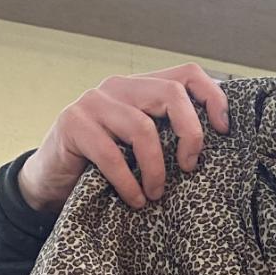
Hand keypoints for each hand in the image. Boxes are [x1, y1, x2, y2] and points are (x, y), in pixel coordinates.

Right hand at [19, 63, 229, 213]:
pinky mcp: (73, 124)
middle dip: (190, 134)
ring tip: (155, 194)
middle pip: (171, 94)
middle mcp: (119, 86)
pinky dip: (128, 182)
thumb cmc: (105, 165)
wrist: (51, 179)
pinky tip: (135, 200)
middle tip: (189, 168)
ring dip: (156, 168)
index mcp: (141, 87)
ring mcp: (94, 102)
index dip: (212, 97)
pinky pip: (111, 155)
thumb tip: (216, 145)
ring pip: (143, 128)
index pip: (187, 74)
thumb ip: (167, 135)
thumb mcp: (141, 146)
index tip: (223, 130)